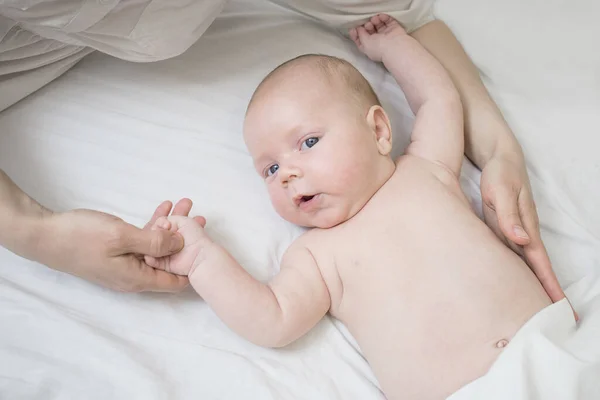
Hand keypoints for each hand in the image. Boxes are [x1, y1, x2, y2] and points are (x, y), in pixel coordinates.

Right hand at [34, 199, 200, 291]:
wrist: (44, 235)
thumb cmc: (80, 237)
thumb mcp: (122, 236)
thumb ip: (155, 241)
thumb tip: (182, 244)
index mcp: (138, 278)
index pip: (176, 282)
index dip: (193, 264)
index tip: (204, 242)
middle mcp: (134, 275)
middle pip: (170, 261)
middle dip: (186, 238)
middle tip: (200, 216)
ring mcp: (125, 264)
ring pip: (157, 247)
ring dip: (171, 226)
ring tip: (185, 204)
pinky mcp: (117, 252)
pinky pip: (143, 240)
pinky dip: (154, 225)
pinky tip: (164, 208)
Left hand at [349, 14, 407, 62]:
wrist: (395, 46)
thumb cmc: (378, 47)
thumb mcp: (364, 43)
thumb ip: (360, 34)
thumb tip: (358, 28)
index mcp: (369, 48)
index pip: (361, 40)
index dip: (357, 33)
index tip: (354, 28)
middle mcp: (378, 42)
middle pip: (369, 30)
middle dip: (367, 26)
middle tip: (368, 24)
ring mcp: (386, 35)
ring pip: (378, 25)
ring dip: (375, 21)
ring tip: (374, 20)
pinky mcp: (394, 28)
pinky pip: (388, 20)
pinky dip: (383, 17)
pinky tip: (381, 17)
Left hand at [480, 155, 569, 304]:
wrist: (499, 157)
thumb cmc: (500, 174)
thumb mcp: (501, 191)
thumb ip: (509, 216)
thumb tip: (520, 241)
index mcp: (525, 228)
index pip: (539, 264)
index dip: (549, 286)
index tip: (560, 308)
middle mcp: (523, 234)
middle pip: (536, 270)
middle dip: (547, 294)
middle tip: (559, 322)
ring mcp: (515, 231)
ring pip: (525, 265)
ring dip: (534, 285)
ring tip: (540, 310)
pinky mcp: (505, 228)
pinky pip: (512, 255)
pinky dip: (519, 271)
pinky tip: (518, 283)